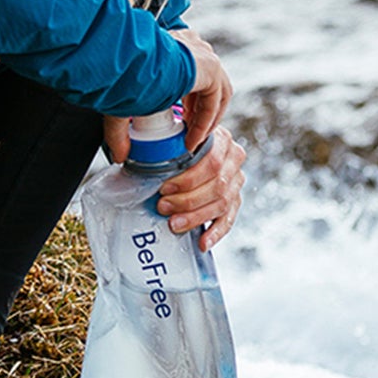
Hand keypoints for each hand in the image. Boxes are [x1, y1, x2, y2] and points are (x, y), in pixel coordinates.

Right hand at [99, 27, 233, 164]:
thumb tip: (119, 154)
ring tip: (192, 138)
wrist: (131, 60)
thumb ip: (123, 125)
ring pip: (214, 93)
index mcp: (173, 41)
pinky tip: (192, 140)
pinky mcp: (211, 68)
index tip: (177, 114)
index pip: (188, 66)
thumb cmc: (122, 70)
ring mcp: (204, 55)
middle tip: (185, 128)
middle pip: (205, 81)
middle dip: (196, 108)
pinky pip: (213, 101)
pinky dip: (204, 123)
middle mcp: (191, 44)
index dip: (186, 94)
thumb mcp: (124, 98)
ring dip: (204, 118)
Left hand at [157, 124, 247, 250]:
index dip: (188, 178)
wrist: (193, 147)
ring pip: (222, 204)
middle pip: (217, 185)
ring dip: (196, 217)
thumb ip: (168, 141)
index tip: (164, 188)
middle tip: (163, 206)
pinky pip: (228, 219)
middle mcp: (233, 159)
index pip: (211, 162)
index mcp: (221, 139)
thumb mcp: (175, 135)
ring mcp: (236, 181)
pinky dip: (215, 233)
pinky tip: (202, 242)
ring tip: (174, 223)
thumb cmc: (180, 142)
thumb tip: (141, 151)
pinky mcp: (235, 200)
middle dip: (188, 200)